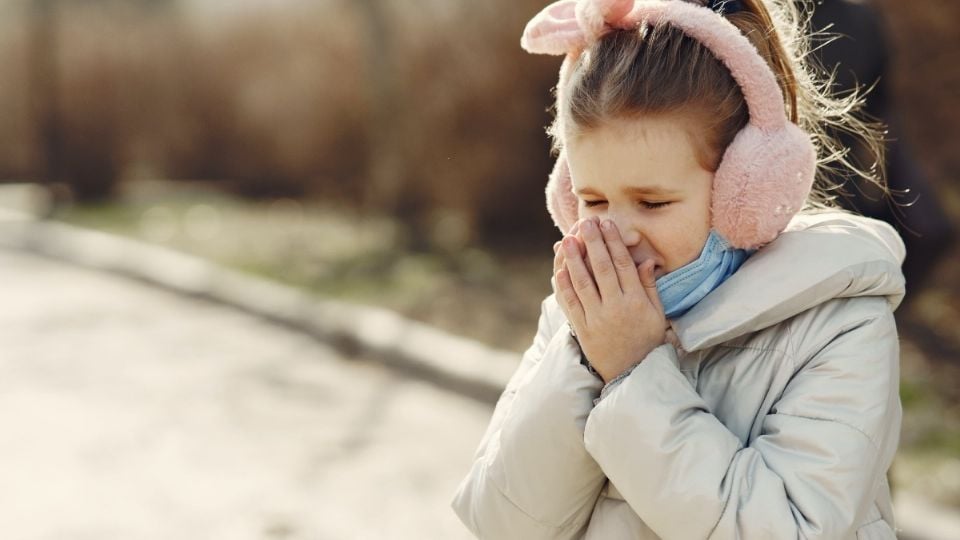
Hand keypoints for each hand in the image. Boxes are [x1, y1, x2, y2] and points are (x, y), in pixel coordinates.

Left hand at [552, 217, 666, 382]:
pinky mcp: (582, 329)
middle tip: (586, 222)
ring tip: (568, 239)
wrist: (631, 373)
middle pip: (601, 269)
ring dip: (574, 259)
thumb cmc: (647, 341)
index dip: (614, 242)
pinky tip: (560, 269)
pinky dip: (564, 285)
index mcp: (636, 302)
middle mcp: (615, 308)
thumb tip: (647, 260)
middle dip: (593, 243)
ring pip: (582, 283)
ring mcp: (596, 319)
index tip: (607, 224)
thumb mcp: (657, 314)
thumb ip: (649, 287)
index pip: (623, 265)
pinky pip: (570, 303)